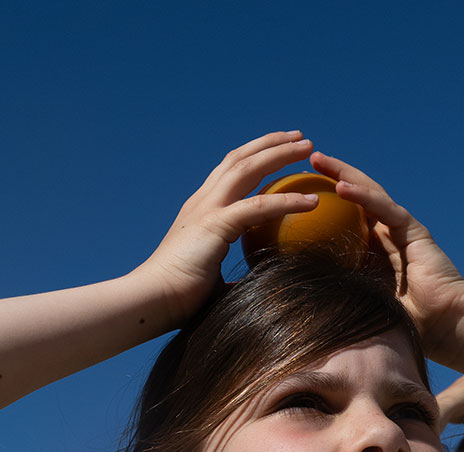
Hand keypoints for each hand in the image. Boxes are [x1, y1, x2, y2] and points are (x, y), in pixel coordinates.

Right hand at [136, 131, 321, 327]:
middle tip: (300, 138)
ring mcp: (207, 210)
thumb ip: (233, 277)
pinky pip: (258, 206)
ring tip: (308, 148)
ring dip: (280, 155)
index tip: (280, 151)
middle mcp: (202, 202)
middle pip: (240, 159)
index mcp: (200, 211)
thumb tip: (254, 289)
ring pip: (248, 168)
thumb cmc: (178, 299)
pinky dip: (287, 200)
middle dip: (271, 144)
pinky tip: (311, 201)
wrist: (151, 301)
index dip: (255, 157)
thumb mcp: (212, 281)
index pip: (229, 172)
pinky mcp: (215, 225)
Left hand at [309, 150, 463, 354]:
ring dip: (342, 174)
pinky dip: (363, 196)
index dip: (319, 201)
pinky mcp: (413, 230)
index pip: (341, 217)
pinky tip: (342, 186)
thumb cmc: (398, 324)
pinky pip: (384, 208)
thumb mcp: (353, 303)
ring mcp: (399, 229)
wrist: (442, 326)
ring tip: (318, 161)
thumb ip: (328, 290)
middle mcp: (384, 233)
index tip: (290, 190)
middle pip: (353, 196)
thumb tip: (283, 290)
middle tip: (301, 161)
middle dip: (328, 175)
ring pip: (368, 193)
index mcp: (369, 249)